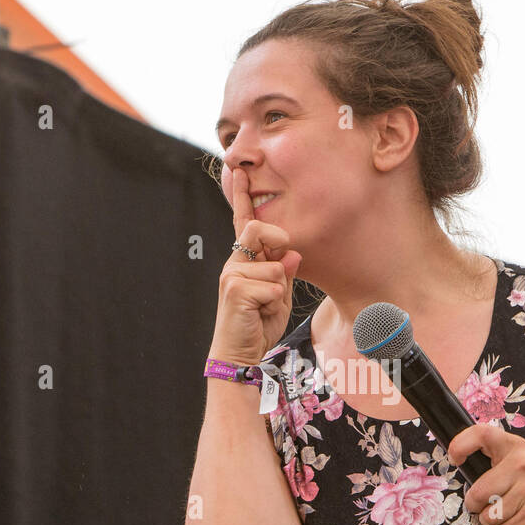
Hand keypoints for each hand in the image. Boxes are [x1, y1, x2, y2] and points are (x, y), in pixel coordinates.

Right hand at [210, 167, 302, 363]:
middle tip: (280, 266)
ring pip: (275, 267)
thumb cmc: (258, 324)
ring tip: (264, 308)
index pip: (243, 223)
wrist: (238, 353)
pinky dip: (275, 304)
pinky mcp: (235, 289)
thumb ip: (284, 272)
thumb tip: (292, 252)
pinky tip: (260, 315)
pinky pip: (273, 287)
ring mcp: (232, 274)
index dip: (241, 196)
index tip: (240, 171)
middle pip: (257, 228)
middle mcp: (234, 262)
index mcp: (243, 260)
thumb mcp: (278, 296)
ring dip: (279, 292)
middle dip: (276, 239)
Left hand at [446, 422, 524, 524]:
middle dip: (474, 504)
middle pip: (478, 494)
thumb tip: (459, 461)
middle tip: (481, 504)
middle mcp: (523, 466)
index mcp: (516, 447)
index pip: (481, 434)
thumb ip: (496, 455)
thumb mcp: (522, 455)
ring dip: (489, 520)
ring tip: (502, 512)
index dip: (461, 445)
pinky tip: (515, 520)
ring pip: (489, 517)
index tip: (455, 458)